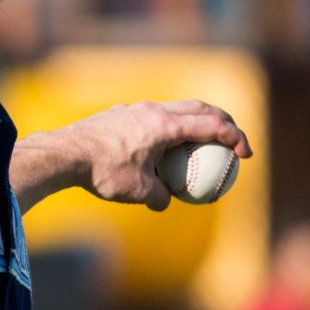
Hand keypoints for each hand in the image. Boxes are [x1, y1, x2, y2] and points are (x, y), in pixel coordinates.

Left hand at [49, 100, 252, 211]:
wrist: (64, 155)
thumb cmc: (104, 173)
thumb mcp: (138, 192)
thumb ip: (160, 196)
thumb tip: (166, 201)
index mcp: (165, 125)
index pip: (211, 125)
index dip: (235, 137)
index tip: (245, 154)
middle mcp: (153, 110)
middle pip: (199, 108)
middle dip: (222, 121)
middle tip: (232, 139)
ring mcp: (134, 109)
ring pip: (174, 109)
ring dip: (193, 122)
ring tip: (199, 143)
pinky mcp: (119, 114)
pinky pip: (152, 118)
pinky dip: (167, 129)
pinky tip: (160, 149)